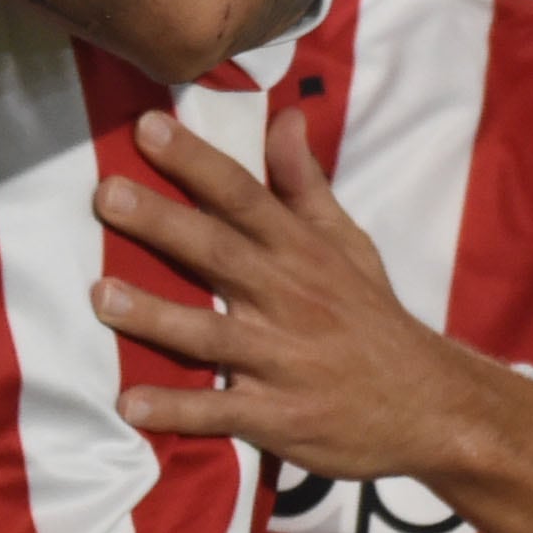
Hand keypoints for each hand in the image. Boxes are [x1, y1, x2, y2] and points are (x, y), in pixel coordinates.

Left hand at [88, 108, 497, 480]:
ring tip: (101, 296)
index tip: (147, 126)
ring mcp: (282, 360)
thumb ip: (305, 184)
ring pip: (212, 333)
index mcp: (302, 252)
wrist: (430, 407)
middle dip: (163, 223)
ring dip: (156, 317)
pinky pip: (219, 413)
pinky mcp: (278, 417)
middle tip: (107, 194)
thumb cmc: (371, 316)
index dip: (197, 160)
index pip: (244, 195)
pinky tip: (130, 405)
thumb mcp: (348, 243)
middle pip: (220, 253)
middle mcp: (289, 299)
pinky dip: (177, 411)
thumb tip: (285, 116)